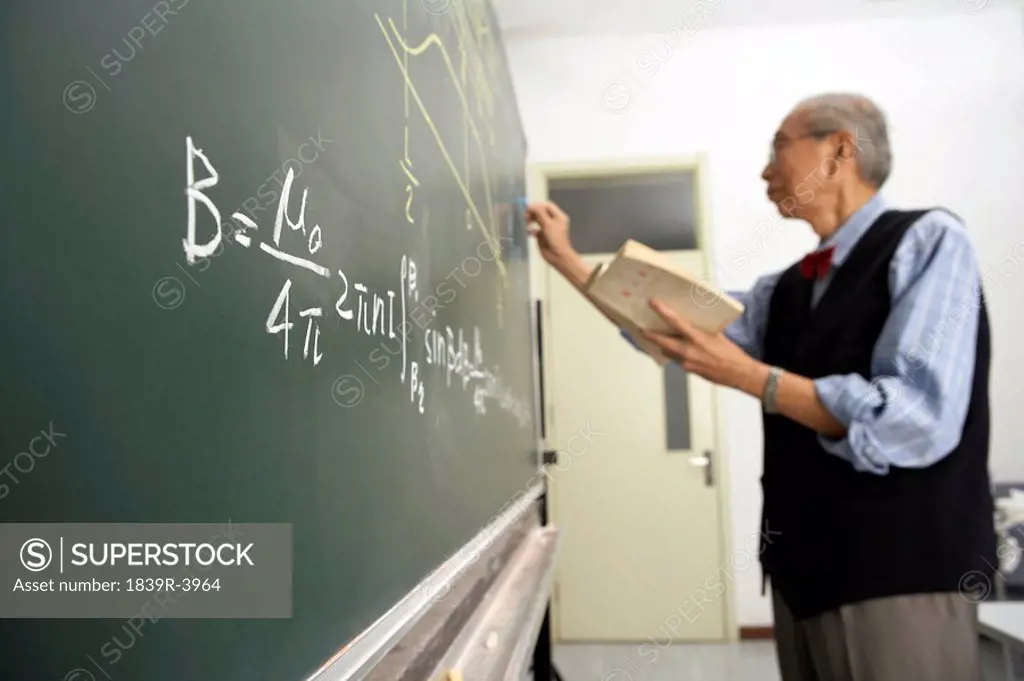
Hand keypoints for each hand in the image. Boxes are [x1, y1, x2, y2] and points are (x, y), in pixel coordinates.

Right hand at [525, 200, 574, 266]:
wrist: (557, 255)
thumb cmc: (555, 239)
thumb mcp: (548, 224)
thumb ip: (539, 213)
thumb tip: (531, 206)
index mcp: (558, 216)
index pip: (547, 205)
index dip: (538, 205)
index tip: (529, 208)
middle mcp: (553, 221)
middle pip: (542, 212)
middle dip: (533, 213)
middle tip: (526, 216)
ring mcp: (548, 228)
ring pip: (537, 220)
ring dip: (531, 220)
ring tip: (527, 224)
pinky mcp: (542, 235)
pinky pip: (535, 229)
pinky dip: (531, 230)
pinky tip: (530, 233)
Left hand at [643, 298, 768, 393]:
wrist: (739, 373)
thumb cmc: (731, 354)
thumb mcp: (717, 335)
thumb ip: (702, 329)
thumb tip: (693, 322)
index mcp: (698, 338)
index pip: (676, 322)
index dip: (663, 312)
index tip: (654, 303)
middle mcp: (690, 351)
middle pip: (662, 341)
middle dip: (650, 334)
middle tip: (641, 328)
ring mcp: (687, 362)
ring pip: (667, 351)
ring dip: (661, 345)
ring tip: (654, 337)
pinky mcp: (688, 370)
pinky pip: (675, 359)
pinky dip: (672, 353)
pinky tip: (671, 349)